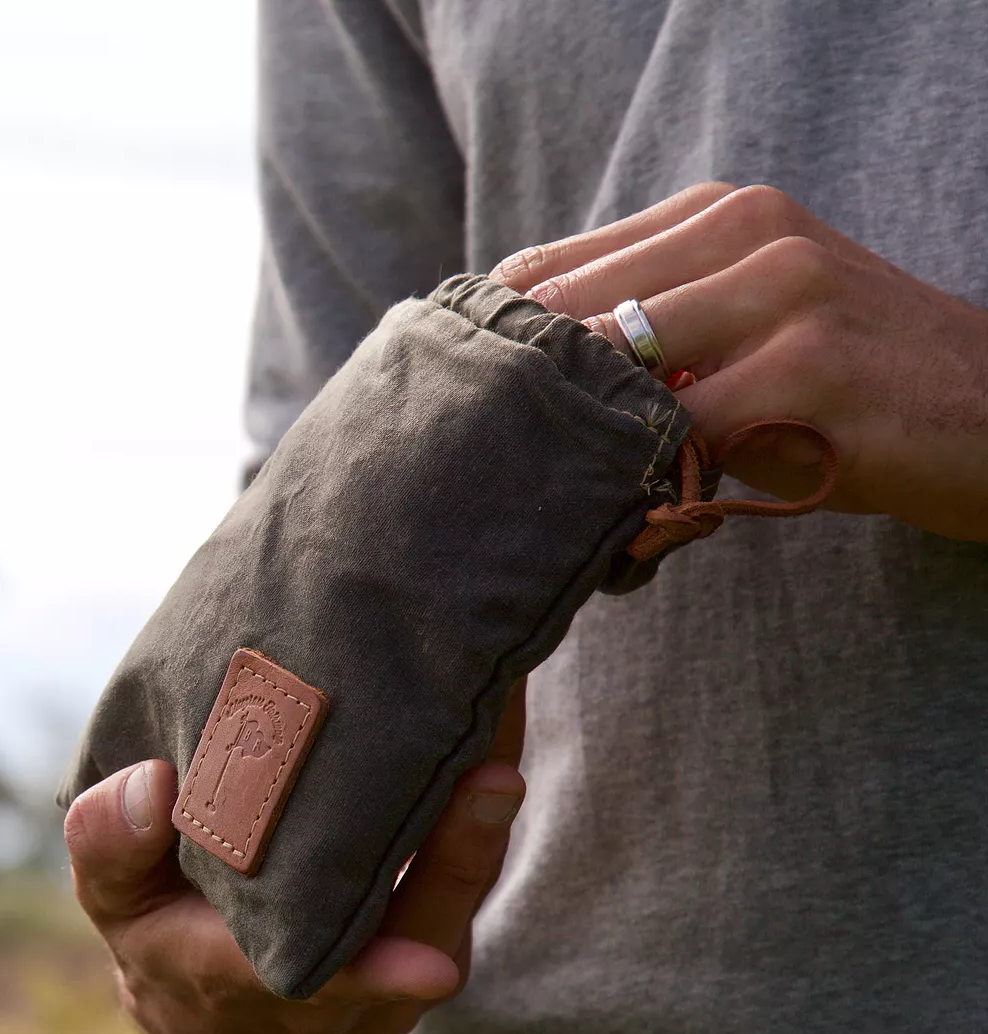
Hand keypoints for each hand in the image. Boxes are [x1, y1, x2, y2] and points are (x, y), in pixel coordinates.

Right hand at [63, 686, 525, 1033]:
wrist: (216, 1009)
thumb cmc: (157, 927)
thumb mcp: (112, 892)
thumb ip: (110, 845)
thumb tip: (149, 784)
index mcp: (241, 991)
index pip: (311, 987)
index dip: (370, 974)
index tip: (426, 965)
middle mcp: (335, 1001)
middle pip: (412, 947)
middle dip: (457, 869)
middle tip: (491, 780)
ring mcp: (394, 980)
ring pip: (450, 917)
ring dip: (483, 835)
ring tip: (499, 734)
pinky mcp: (430, 943)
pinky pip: (461, 887)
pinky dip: (479, 819)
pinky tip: (490, 731)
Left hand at [492, 182, 987, 540]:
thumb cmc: (849, 390)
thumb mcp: (746, 333)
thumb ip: (643, 344)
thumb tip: (506, 393)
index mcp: (715, 214)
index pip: (545, 271)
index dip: (495, 354)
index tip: (469, 421)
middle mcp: (747, 231)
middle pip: (565, 319)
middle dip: (525, 407)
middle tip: (502, 479)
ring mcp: (784, 291)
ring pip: (615, 375)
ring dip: (580, 452)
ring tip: (568, 509)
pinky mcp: (812, 367)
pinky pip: (683, 437)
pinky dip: (646, 492)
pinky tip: (639, 535)